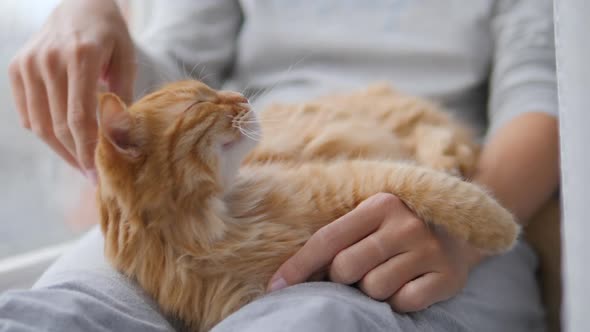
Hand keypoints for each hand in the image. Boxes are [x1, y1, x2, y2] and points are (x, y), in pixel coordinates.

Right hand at [8, 0, 135, 181]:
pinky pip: (28, 114)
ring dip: (61, 150)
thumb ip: (122, 97)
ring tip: (80, 165)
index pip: (80, 116)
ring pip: (40, 124)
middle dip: (77, 156)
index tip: (99, 173)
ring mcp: (28, 64)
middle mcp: (48, 60)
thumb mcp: (126, 59)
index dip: (88, 149)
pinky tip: (65, 143)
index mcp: (80, 56)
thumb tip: (122, 140)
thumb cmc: (109, 33)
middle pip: (59, 124)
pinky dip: (45, 132)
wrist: (80, 3)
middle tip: (93, 176)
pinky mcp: (16, 68)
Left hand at [267, 193, 484, 311]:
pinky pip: (403, 303)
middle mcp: (405, 224)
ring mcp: (428, 250)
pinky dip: (399, 300)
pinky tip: (409, 283)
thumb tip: (292, 273)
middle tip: (360, 270)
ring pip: (374, 289)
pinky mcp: (447, 277)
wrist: (461, 233)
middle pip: (346, 268)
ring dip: (373, 290)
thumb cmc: (400, 228)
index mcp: (380, 204)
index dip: (298, 266)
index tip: (276, 286)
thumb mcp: (373, 219)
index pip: (327, 239)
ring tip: (389, 273)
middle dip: (343, 277)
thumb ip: (340, 237)